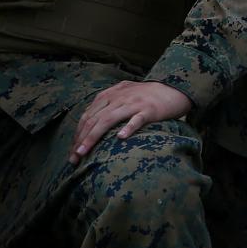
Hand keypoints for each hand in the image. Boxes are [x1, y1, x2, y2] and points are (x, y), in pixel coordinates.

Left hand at [71, 80, 192, 162]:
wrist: (173, 89)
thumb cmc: (147, 96)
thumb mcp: (123, 93)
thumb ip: (107, 103)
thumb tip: (88, 119)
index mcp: (111, 94)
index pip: (88, 115)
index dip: (78, 134)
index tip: (73, 152)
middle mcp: (119, 98)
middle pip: (94, 119)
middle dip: (81, 140)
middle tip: (73, 158)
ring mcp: (134, 103)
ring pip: (108, 120)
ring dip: (93, 137)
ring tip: (84, 153)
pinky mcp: (149, 110)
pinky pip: (136, 119)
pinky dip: (128, 128)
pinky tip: (120, 138)